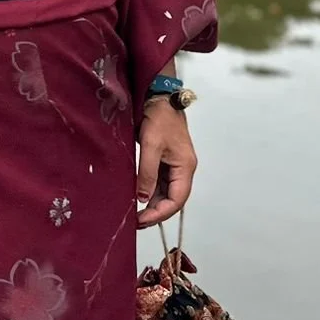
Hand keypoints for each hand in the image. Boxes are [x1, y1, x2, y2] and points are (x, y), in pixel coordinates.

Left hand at [136, 98, 196, 229]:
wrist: (159, 98)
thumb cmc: (159, 118)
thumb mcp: (151, 145)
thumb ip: (147, 173)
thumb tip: (142, 198)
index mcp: (185, 167)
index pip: (176, 200)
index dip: (160, 213)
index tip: (142, 220)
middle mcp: (182, 170)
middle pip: (172, 199)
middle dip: (155, 212)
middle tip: (135, 221)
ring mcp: (174, 166)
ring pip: (165, 193)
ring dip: (151, 204)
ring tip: (134, 213)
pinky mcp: (165, 162)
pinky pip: (159, 183)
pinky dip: (148, 192)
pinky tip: (136, 198)